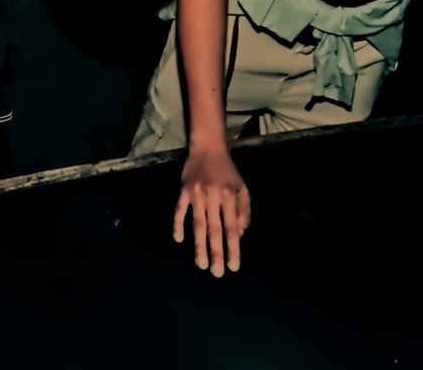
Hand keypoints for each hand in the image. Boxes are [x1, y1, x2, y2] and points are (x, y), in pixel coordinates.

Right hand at [173, 145, 248, 277]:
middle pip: (214, 229)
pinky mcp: (183, 191)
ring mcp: (196, 194)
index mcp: (230, 196)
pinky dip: (178, 225)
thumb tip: (240, 234)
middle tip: (216, 273)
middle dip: (216, 253)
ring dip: (199, 245)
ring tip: (201, 264)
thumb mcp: (242, 188)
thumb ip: (244, 211)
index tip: (233, 267)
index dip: (233, 248)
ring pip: (197, 224)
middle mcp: (213, 197)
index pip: (232, 228)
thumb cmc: (228, 171)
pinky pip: (180, 211)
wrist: (207, 148)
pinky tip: (179, 240)